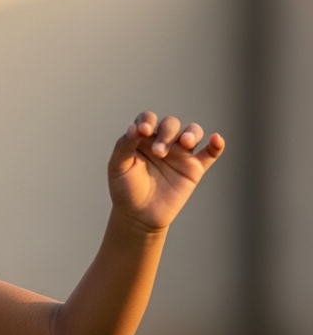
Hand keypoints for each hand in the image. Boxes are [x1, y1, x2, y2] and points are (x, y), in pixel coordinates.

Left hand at [108, 112, 223, 231]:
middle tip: (158, 152)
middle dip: (166, 133)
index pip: (148, 119)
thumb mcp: (118, 167)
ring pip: (192, 132)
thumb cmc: (125, 189)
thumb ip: (124, 146)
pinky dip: (216, 145)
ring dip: (191, 133)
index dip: (147, 120)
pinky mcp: (194, 168)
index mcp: (142, 139)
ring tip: (185, 143)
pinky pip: (210, 153)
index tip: (143, 131)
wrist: (138, 215)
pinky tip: (216, 139)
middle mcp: (163, 142)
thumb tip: (135, 128)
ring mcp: (180, 154)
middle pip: (171, 124)